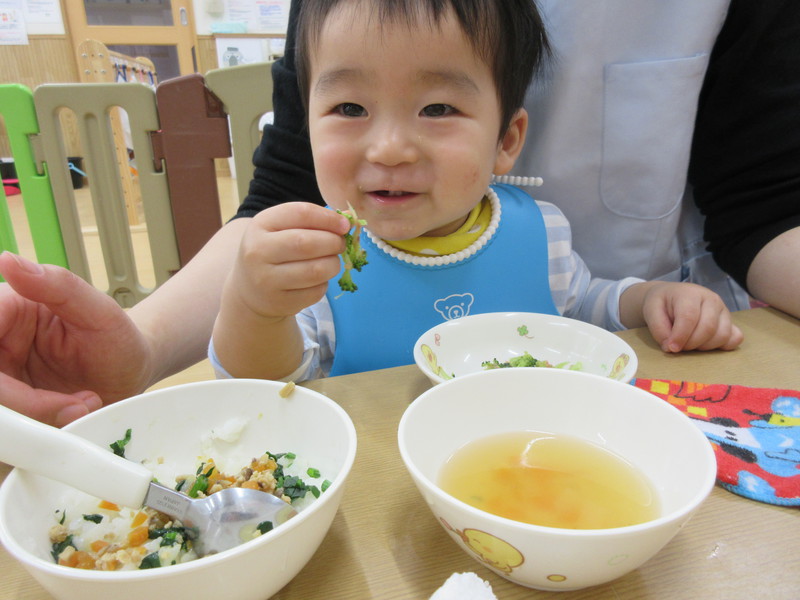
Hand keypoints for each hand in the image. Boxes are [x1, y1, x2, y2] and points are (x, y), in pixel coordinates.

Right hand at [0, 252, 152, 426]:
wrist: (134, 374)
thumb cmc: (119, 337)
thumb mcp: (100, 310)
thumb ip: (58, 285)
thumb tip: (8, 261)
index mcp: (8, 310)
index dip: (3, 380)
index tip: (38, 396)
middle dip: (25, 405)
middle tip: (75, 407)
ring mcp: (3, 376)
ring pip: (0, 411)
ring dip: (38, 419)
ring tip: (84, 408)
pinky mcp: (11, 406)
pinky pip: (11, 427)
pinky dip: (40, 431)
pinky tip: (74, 419)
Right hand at [211, 203, 350, 378]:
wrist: (249, 288)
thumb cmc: (273, 250)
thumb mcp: (281, 228)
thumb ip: (311, 221)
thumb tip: (348, 220)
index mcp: (260, 225)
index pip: (301, 214)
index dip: (328, 218)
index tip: (344, 225)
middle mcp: (258, 251)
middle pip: (308, 243)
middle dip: (334, 242)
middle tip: (340, 244)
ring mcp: (267, 280)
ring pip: (316, 270)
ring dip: (333, 264)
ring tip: (332, 261)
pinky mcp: (279, 302)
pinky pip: (316, 291)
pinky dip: (325, 283)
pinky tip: (318, 279)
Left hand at [639, 282, 743, 351]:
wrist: (670, 297)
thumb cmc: (661, 304)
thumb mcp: (651, 311)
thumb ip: (658, 328)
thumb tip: (670, 347)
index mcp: (690, 294)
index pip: (689, 317)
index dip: (680, 336)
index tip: (671, 348)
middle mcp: (711, 299)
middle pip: (708, 328)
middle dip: (691, 344)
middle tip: (678, 347)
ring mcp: (724, 310)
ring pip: (722, 335)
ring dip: (705, 347)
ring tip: (689, 344)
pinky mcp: (730, 321)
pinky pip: (735, 338)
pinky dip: (722, 346)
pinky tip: (706, 345)